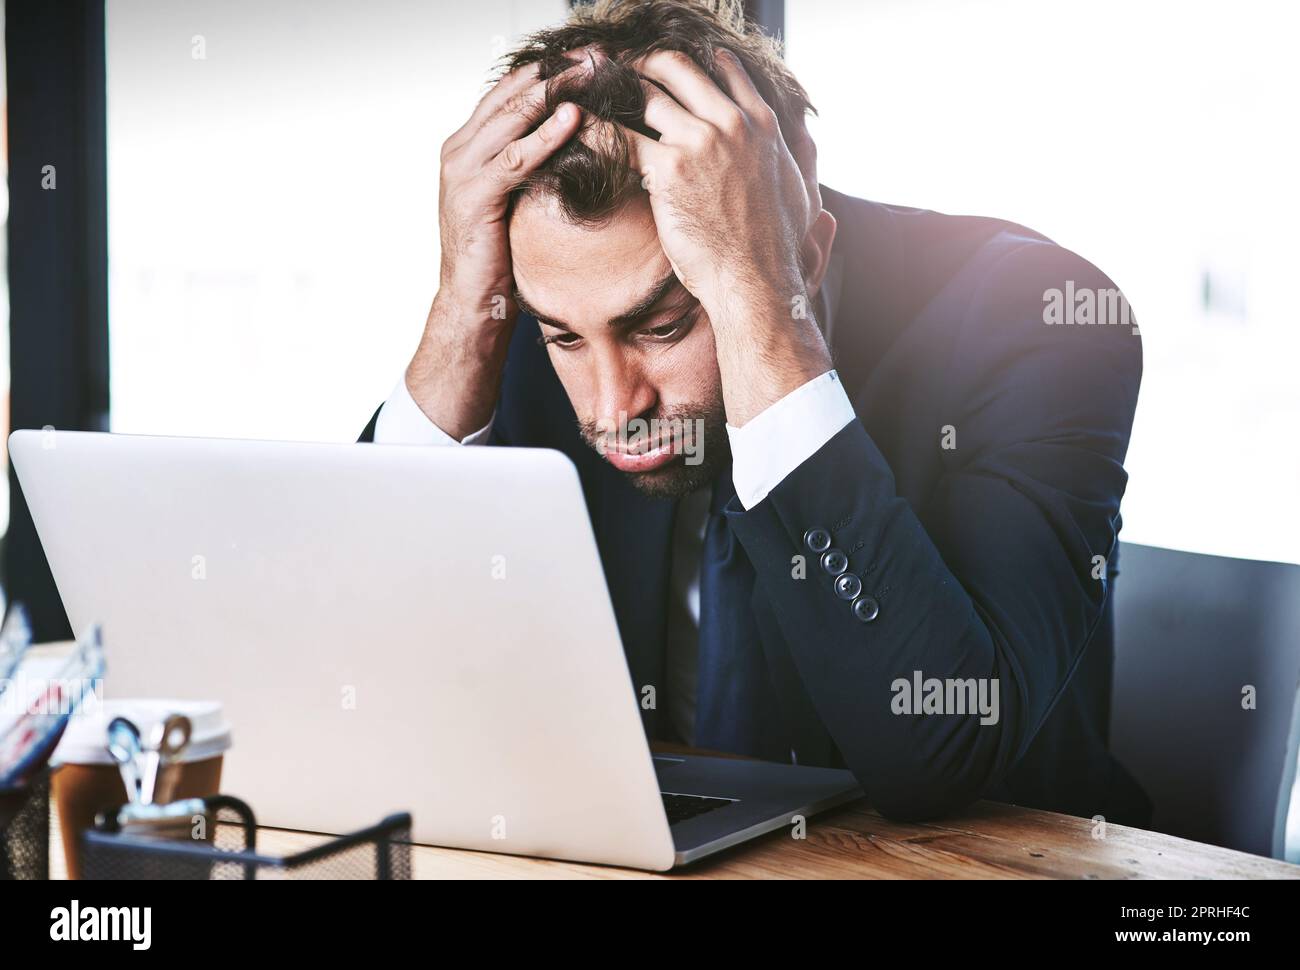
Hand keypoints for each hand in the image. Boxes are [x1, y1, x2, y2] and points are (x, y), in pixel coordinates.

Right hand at [408, 64, 581, 438]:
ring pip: (512, 118)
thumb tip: (569, 139)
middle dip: (556, 71)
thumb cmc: (499, 255)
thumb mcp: (514, 197)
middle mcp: (459, 150)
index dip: (548, 71)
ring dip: (555, 92)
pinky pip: (515, 158)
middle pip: (511, 94)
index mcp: (467, 145)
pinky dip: (545, 136)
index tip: (589, 57)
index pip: (509, 92)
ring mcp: (462, 171)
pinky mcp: (475, 196)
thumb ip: (528, 164)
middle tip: (596, 53)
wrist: (472, 302)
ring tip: (591, 72)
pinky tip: (574, 119)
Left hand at [611, 50, 831, 424]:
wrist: (756, 281)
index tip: (670, 72)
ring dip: (618, 92)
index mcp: (763, 123)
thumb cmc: (777, 249)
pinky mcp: (668, 167)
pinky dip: (599, 130)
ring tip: (597, 99)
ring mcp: (700, 140)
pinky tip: (582, 129)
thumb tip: (807, 140)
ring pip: (647, 93)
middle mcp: (733, 122)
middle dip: (645, 65)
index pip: (725, 68)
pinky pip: (623, 136)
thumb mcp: (801, 191)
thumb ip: (799, 157)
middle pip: (679, 67)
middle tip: (622, 73)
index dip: (694, 63)